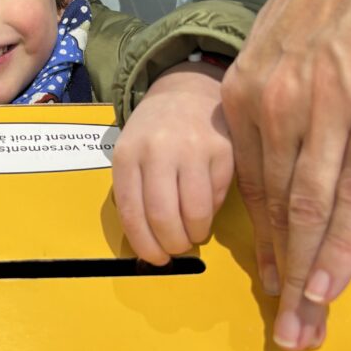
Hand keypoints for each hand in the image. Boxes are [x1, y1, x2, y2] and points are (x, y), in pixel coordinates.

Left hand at [113, 63, 233, 262]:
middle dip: (171, 245)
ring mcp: (192, 149)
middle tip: (175, 250)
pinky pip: (218, 197)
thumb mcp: (131, 154)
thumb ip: (135, 194)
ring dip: (194, 235)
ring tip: (192, 233)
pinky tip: (205, 206)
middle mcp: (158, 150)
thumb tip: (148, 247)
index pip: (132, 214)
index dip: (144, 245)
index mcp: (127, 155)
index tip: (154, 258)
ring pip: (195, 213)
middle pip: (163, 217)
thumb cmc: (154, 134)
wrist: (185, 92)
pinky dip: (212, 212)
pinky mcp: (222, 151)